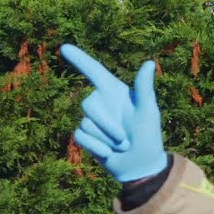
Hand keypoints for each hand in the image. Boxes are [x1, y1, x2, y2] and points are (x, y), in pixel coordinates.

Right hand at [60, 44, 166, 181]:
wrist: (142, 166)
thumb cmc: (149, 137)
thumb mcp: (148, 112)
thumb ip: (144, 88)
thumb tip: (149, 63)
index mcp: (115, 92)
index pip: (94, 71)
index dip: (80, 59)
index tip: (64, 47)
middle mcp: (101, 103)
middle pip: (87, 105)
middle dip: (108, 126)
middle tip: (126, 139)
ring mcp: (92, 120)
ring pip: (86, 124)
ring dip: (106, 139)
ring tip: (121, 145)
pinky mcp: (85, 136)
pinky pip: (81, 137)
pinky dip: (97, 147)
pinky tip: (109, 152)